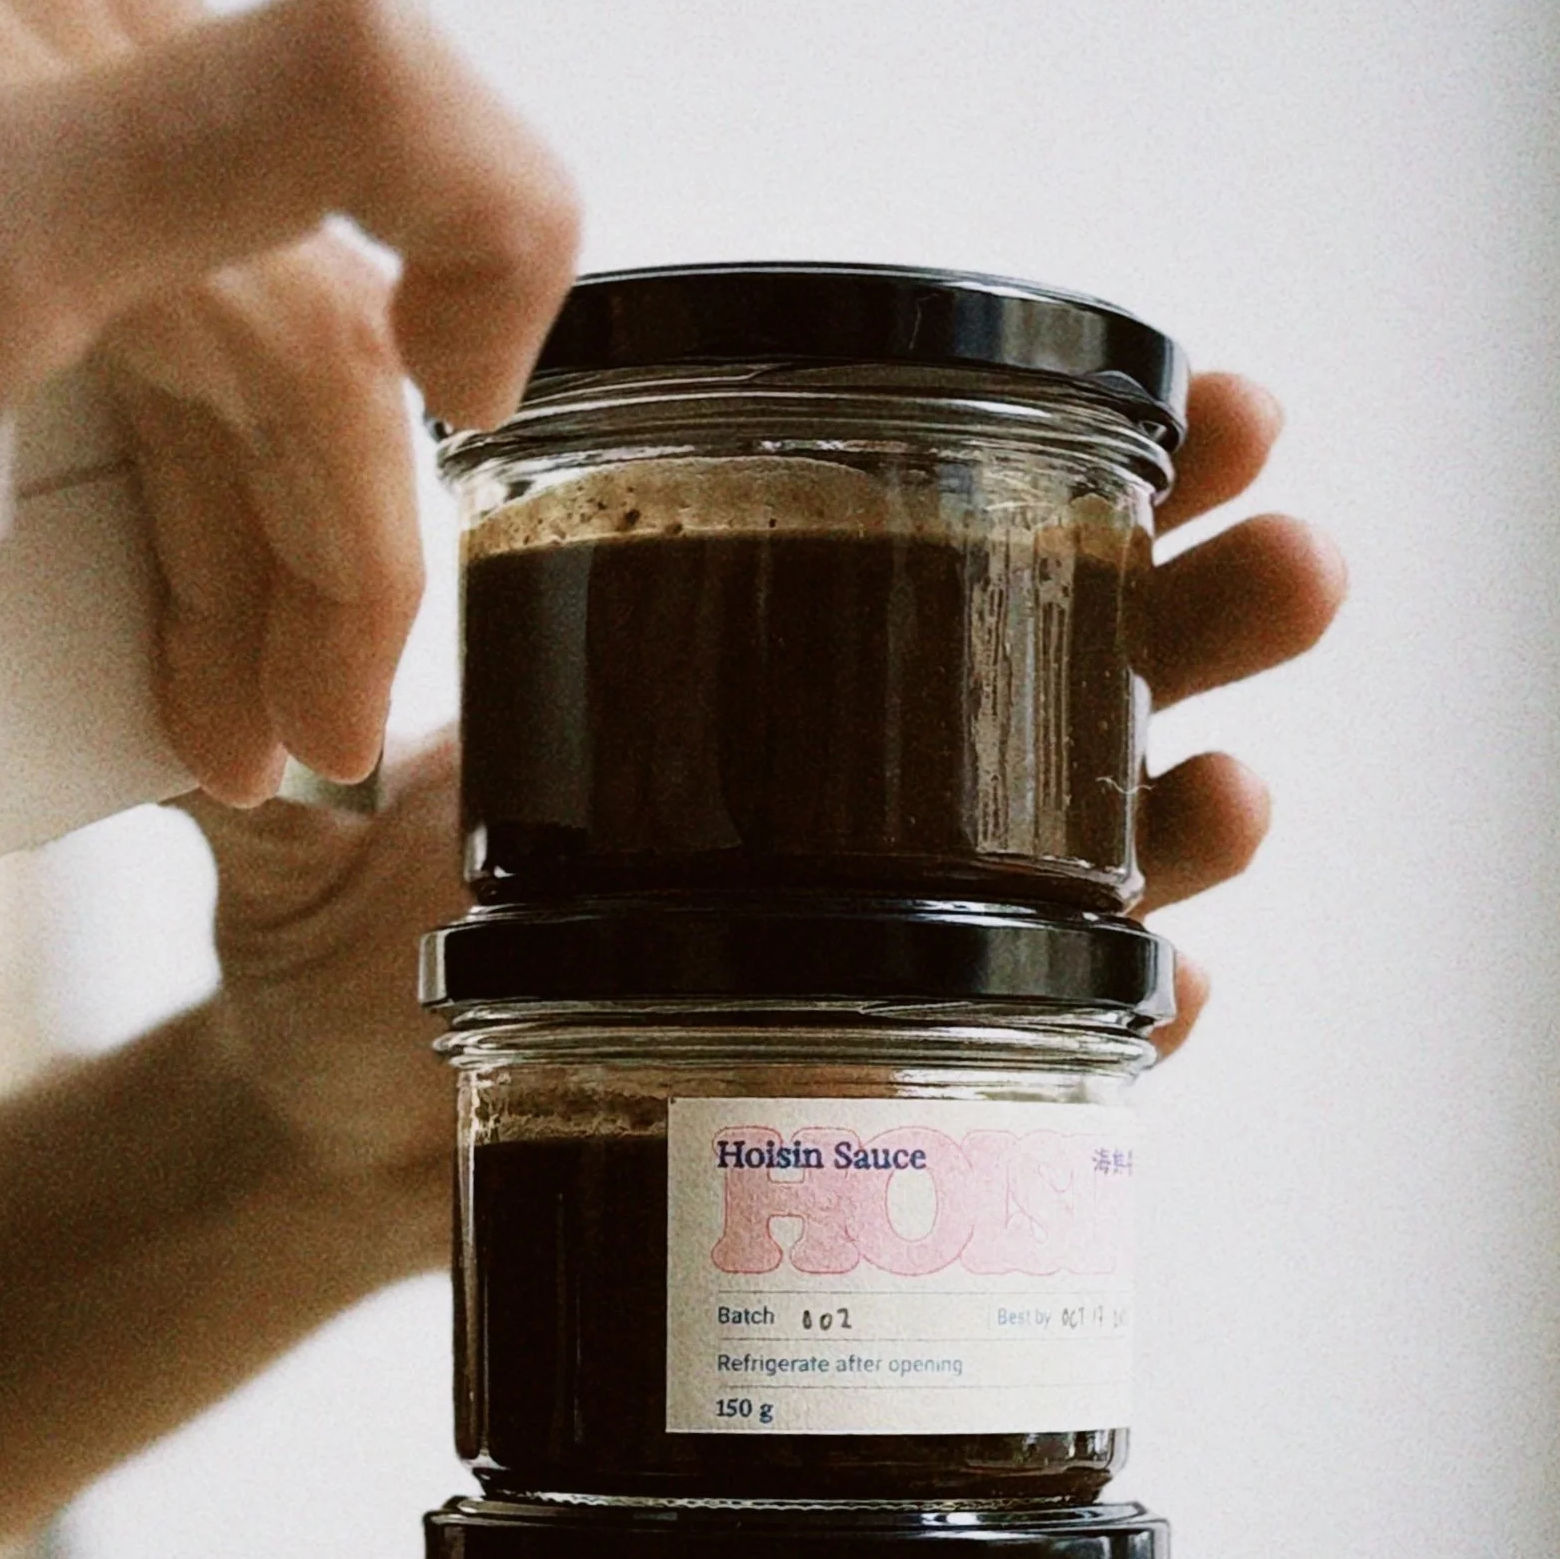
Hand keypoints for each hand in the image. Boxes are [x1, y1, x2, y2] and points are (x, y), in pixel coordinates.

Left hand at [191, 374, 1343, 1196]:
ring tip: (1239, 781)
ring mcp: (879, 934)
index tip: (1191, 401)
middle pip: (1072, 669)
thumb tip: (268, 719)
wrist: (339, 1157)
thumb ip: (281, 769)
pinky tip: (1164, 997)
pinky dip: (1112, 1023)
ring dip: (1189, 805)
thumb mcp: (289, 836)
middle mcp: (840, 790)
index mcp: (736, 668)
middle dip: (1201, 607)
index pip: (938, 537)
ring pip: (1090, 849)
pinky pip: (1035, 1045)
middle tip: (1291, 555)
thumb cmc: (327, 964)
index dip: (1087, 466)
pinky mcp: (873, 1079)